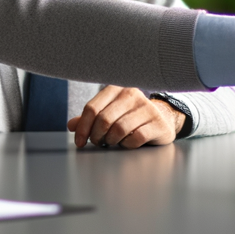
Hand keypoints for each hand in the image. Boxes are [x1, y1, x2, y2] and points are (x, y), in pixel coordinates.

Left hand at [68, 86, 186, 148]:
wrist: (162, 118)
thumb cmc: (131, 116)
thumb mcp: (110, 113)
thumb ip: (91, 118)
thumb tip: (72, 125)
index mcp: (117, 89)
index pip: (92, 108)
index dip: (83, 127)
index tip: (79, 141)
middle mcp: (132, 94)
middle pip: (104, 119)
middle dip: (96, 136)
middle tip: (97, 142)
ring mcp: (147, 108)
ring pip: (119, 129)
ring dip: (111, 140)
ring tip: (112, 142)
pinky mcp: (157, 123)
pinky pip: (135, 138)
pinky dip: (127, 145)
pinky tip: (127, 143)